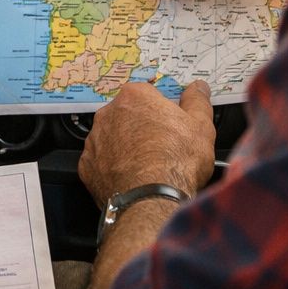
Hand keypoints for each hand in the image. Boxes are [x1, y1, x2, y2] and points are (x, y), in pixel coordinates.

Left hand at [79, 81, 215, 205]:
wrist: (151, 200)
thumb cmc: (176, 162)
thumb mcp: (200, 126)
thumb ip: (197, 101)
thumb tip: (198, 88)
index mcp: (134, 96)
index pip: (148, 95)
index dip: (162, 111)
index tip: (171, 126)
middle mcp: (108, 113)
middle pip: (127, 115)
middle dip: (142, 127)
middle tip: (162, 147)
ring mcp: (95, 140)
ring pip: (112, 138)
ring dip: (126, 147)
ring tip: (148, 166)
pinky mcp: (87, 166)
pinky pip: (101, 162)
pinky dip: (113, 168)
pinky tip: (131, 178)